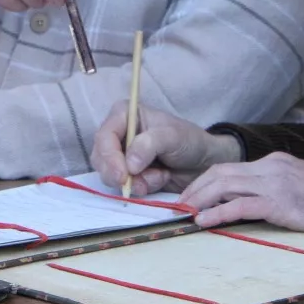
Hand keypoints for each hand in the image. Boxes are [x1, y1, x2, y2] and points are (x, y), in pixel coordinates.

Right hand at [91, 102, 241, 196]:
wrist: (203, 163)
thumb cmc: (189, 141)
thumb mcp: (172, 136)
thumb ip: (150, 145)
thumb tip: (130, 164)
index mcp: (124, 115)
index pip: (105, 136)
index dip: (110, 157)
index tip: (123, 175)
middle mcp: (118, 135)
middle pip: (101, 158)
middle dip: (120, 174)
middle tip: (141, 184)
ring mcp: (121, 156)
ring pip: (109, 176)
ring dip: (135, 182)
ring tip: (159, 177)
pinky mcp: (128, 175)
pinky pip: (123, 187)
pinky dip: (142, 188)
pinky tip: (159, 180)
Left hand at [180, 153, 303, 232]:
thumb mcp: (298, 185)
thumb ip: (275, 187)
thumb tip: (251, 202)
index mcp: (274, 161)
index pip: (230, 167)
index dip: (206, 180)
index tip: (192, 194)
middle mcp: (270, 166)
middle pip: (221, 172)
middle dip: (197, 187)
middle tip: (180, 204)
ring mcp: (274, 182)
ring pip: (225, 185)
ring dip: (201, 199)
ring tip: (186, 212)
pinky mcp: (278, 202)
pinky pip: (239, 205)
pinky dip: (217, 213)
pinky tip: (203, 222)